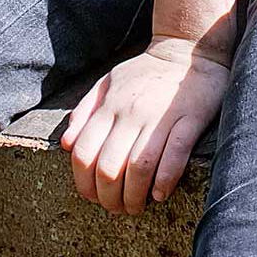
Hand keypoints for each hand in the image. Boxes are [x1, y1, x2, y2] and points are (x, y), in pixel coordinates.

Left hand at [61, 36, 231, 215]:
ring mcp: (160, 116)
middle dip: (109, 198)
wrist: (188, 48)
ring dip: (135, 197)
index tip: (93, 197)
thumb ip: (84, 111)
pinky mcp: (189, 118)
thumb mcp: (108, 82)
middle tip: (117, 208)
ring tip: (137, 206)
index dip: (84, 184)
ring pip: (139, 168)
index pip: (83, 154)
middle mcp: (131, 112)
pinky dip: (165, 181)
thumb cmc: (146, 72)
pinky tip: (160, 194)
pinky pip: (174, 156)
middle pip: (109, 168)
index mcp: (109, 105)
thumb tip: (66, 145)